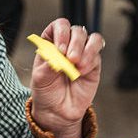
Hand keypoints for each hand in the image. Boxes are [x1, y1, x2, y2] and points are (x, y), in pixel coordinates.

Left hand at [29, 19, 104, 137]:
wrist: (58, 112)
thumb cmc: (46, 92)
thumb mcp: (40, 78)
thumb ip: (48, 64)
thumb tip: (59, 55)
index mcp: (51, 43)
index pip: (59, 26)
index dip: (61, 32)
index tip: (60, 49)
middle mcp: (68, 45)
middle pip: (77, 30)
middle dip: (74, 43)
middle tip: (69, 59)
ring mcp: (82, 53)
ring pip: (91, 38)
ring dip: (86, 49)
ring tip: (77, 66)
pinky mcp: (94, 64)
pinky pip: (97, 54)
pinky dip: (91, 59)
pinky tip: (82, 71)